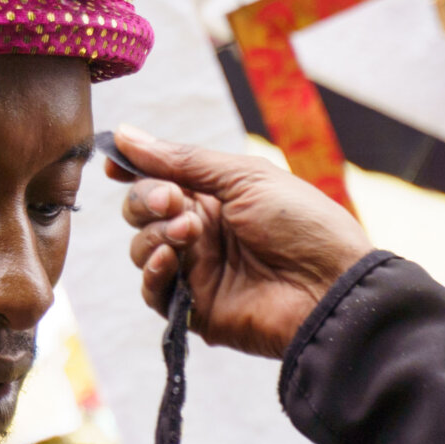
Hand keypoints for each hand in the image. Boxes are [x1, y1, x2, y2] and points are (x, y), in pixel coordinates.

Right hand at [109, 124, 373, 359]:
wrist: (331, 287)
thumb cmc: (301, 224)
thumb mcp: (244, 177)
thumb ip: (181, 160)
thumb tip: (126, 135)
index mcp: (214, 195)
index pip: (157, 178)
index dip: (132, 170)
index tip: (113, 165)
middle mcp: (200, 231)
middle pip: (141, 211)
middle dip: (146, 199)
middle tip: (172, 201)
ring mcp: (196, 270)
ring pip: (140, 249)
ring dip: (154, 234)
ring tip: (188, 233)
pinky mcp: (194, 308)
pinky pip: (153, 291)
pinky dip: (152, 272)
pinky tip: (169, 258)